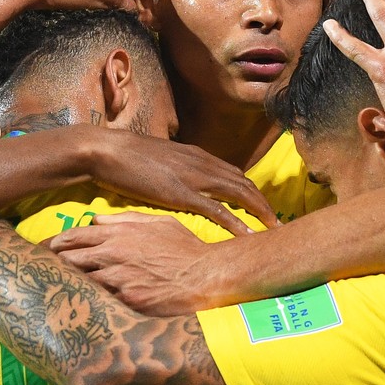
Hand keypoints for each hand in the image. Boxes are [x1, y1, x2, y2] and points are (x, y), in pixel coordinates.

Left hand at [48, 214, 220, 314]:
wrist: (205, 275)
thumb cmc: (185, 248)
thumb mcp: (158, 223)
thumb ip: (125, 219)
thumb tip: (97, 219)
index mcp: (119, 234)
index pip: (75, 236)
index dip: (56, 242)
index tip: (47, 249)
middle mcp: (113, 254)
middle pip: (69, 259)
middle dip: (55, 265)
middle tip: (43, 272)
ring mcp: (118, 279)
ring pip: (79, 281)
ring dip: (68, 285)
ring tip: (54, 291)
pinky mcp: (125, 301)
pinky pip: (98, 302)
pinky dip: (87, 303)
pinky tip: (78, 307)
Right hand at [83, 129, 277, 235]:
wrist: (107, 151)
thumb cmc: (127, 156)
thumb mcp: (160, 158)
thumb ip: (177, 167)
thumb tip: (182, 179)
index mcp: (197, 155)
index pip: (235, 173)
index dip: (252, 190)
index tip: (263, 206)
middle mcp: (202, 163)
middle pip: (244, 183)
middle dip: (263, 203)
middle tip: (278, 221)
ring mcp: (194, 177)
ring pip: (238, 194)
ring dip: (259, 211)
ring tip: (274, 229)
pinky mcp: (181, 193)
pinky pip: (216, 210)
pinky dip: (235, 222)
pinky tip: (247, 234)